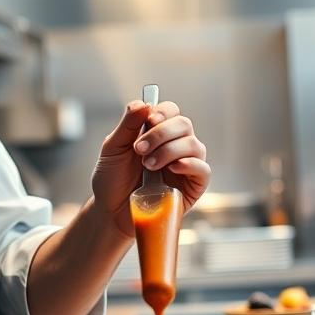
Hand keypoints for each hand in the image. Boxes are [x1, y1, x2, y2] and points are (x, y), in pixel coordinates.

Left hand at [92, 99, 210, 236]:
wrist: (111, 211)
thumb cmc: (112, 180)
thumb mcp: (113, 149)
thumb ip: (127, 125)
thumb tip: (142, 103)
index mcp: (157, 133)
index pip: (171, 111)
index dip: (163, 111)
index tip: (148, 121)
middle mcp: (175, 145)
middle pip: (184, 124)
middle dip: (161, 133)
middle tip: (139, 149)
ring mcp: (186, 165)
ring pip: (194, 145)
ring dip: (169, 151)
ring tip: (147, 166)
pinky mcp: (193, 186)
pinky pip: (203, 170)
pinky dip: (191, 164)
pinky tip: (173, 168)